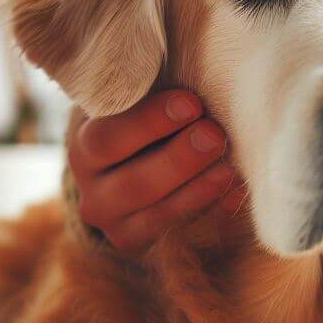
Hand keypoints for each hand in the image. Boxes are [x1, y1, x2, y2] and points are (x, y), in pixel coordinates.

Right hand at [67, 90, 246, 251]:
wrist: (132, 175)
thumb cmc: (147, 126)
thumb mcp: (138, 107)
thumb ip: (155, 94)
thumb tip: (201, 74)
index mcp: (86, 149)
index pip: (108, 139)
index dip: (150, 122)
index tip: (191, 103)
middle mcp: (95, 193)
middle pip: (135, 183)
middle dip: (179, 159)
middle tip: (214, 135)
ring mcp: (118, 225)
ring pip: (158, 215)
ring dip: (198, 190)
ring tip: (229, 169)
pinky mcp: (145, 248)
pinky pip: (181, 236)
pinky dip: (212, 214)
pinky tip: (236, 193)